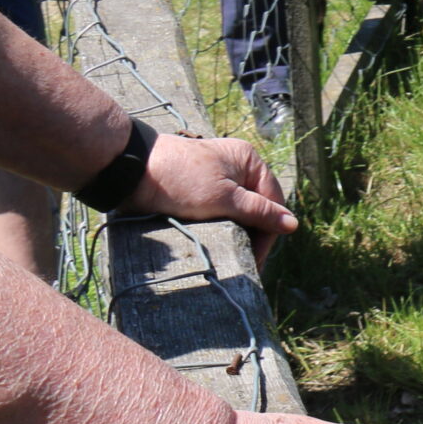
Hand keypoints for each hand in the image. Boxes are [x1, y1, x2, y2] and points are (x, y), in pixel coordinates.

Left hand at [125, 132, 297, 262]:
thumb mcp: (224, 198)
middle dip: (253, 234)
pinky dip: (221, 227)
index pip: (273, 201)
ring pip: (239, 212)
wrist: (129, 170)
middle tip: (244, 262)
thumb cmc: (179, 179)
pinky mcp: (200, 189)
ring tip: (230, 254)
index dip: (269, 231)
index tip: (257, 259)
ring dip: (236, 233)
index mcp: (249, 160)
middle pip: (258, 207)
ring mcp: (218, 178)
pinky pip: (220, 212)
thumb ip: (259, 212)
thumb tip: (293, 224)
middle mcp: (237, 167)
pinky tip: (217, 241)